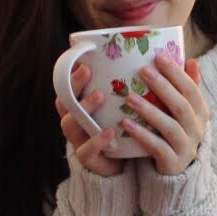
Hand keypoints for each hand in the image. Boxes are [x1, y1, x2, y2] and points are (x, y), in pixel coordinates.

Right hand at [56, 62, 124, 176]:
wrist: (127, 164)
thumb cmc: (124, 127)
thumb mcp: (125, 104)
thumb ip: (131, 84)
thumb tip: (151, 52)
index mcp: (80, 106)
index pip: (68, 86)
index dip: (70, 72)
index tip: (81, 57)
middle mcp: (75, 121)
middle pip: (65, 101)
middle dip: (73, 85)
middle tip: (87, 70)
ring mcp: (79, 140)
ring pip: (70, 124)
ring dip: (85, 107)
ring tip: (100, 95)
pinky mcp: (88, 159)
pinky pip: (86, 150)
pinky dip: (96, 140)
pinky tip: (110, 132)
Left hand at [119, 54, 208, 175]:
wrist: (177, 169)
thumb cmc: (176, 131)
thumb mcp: (184, 110)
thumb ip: (188, 88)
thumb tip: (191, 61)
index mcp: (201, 112)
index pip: (191, 89)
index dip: (177, 73)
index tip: (159, 56)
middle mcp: (197, 129)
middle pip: (181, 105)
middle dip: (162, 86)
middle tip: (143, 70)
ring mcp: (187, 147)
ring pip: (169, 126)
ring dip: (149, 110)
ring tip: (129, 97)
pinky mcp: (173, 162)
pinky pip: (157, 147)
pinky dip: (142, 134)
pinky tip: (126, 123)